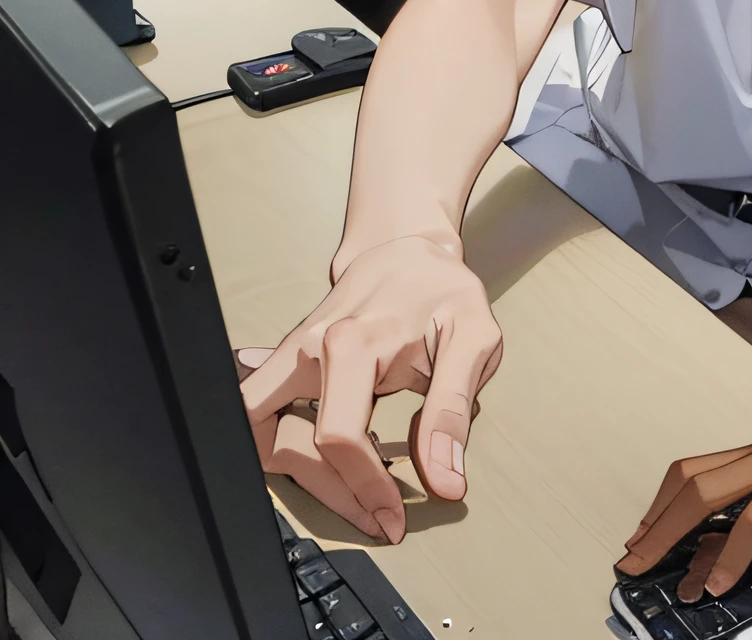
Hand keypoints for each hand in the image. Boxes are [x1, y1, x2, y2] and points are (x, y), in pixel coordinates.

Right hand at [238, 234, 502, 542]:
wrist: (410, 250)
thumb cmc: (442, 290)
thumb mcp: (473, 340)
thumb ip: (454, 411)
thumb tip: (446, 479)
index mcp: (350, 343)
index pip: (338, 436)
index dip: (365, 487)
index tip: (393, 515)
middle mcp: (306, 350)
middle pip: (283, 444)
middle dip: (326, 494)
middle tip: (374, 518)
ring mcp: (289, 358)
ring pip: (261, 436)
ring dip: (302, 478)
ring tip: (356, 498)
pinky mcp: (286, 367)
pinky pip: (266, 421)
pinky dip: (290, 452)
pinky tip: (332, 465)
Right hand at [617, 388, 751, 602]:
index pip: (751, 520)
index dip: (730, 559)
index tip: (712, 589)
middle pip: (702, 487)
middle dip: (664, 528)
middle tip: (634, 563)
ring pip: (697, 471)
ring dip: (664, 506)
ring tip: (639, 541)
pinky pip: (710, 469)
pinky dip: (681, 493)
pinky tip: (671, 516)